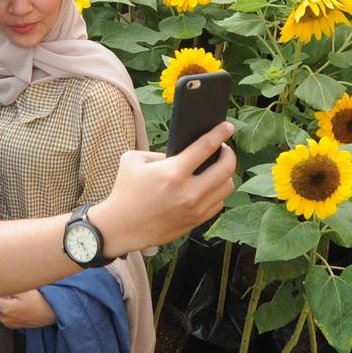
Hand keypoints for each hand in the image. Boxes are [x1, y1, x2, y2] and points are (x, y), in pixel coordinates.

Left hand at [0, 290, 55, 328]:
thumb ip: (6, 287)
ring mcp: (7, 323)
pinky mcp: (11, 324)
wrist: (51, 313)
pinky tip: (19, 306)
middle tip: (12, 292)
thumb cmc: (39, 300)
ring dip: (5, 301)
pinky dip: (9, 307)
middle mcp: (4, 318)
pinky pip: (5, 312)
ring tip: (18, 300)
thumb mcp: (23, 289)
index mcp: (5, 309)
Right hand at [90, 121, 236, 257]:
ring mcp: (195, 208)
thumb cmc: (125, 190)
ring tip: (217, 169)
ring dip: (226, 174)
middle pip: (227, 168)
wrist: (122, 226)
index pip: (206, 147)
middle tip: (224, 149)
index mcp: (173, 172)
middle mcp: (189, 191)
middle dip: (229, 154)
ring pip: (227, 187)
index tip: (228, 126)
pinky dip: (217, 192)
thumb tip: (179, 154)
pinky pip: (219, 203)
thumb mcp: (133, 160)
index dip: (220, 133)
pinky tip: (209, 188)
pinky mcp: (195, 221)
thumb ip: (158, 153)